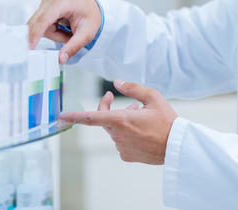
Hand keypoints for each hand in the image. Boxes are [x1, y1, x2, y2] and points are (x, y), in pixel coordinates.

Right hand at [26, 0, 101, 63]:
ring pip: (40, 28)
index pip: (44, 20)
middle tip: (68, 37)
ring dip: (55, 35)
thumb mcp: (87, 33)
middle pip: (38, 24)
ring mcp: (45, 4)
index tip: (30, 47)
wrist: (92, 5)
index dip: (35, 34)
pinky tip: (63, 28)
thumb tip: (60, 59)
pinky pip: (42, 26)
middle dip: (53, 36)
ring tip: (69, 32)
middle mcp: (50, 1)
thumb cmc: (91, 15)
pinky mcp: (43, 9)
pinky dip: (53, 31)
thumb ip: (73, 46)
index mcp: (62, 3)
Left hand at [58, 81, 177, 164]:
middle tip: (127, 101)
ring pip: (114, 131)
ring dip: (122, 122)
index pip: (91, 118)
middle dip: (111, 109)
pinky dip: (128, 134)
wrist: (177, 146)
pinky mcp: (126, 156)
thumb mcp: (153, 97)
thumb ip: (133, 88)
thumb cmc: (167, 121)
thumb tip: (117, 83)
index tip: (60, 116)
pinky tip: (142, 131)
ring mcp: (121, 147)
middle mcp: (117, 135)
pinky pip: (121, 141)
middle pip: (104, 120)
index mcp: (121, 120)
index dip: (74, 116)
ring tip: (141, 116)